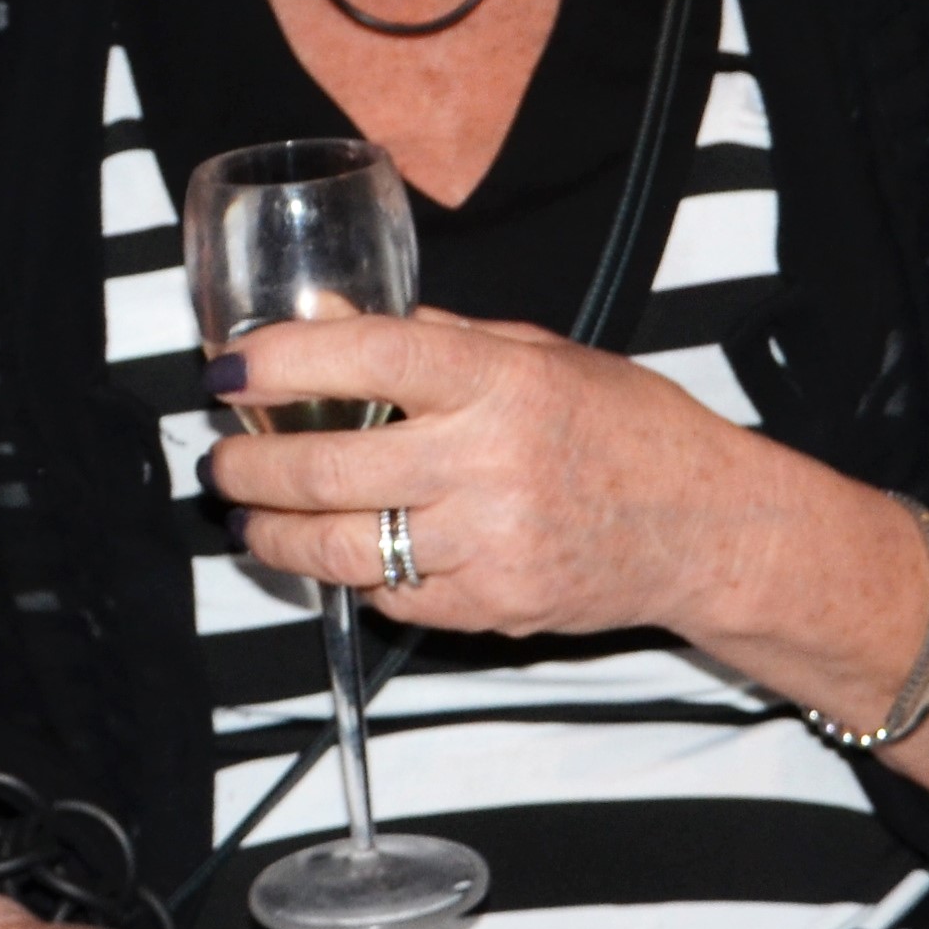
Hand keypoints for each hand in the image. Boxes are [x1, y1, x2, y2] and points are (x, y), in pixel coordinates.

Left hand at [209, 310, 793, 640]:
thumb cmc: (623, 426)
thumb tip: (328, 321)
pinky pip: (391, 596)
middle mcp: (489, 462)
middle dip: (251, 465)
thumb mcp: (537, 352)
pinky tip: (340, 552)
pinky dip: (354, 574)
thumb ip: (431, 337)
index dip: (280, 364)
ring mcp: (489, 543)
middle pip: (329, 470)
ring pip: (343, 549)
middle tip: (222, 458)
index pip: (365, 359)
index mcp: (500, 380)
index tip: (227, 370)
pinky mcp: (492, 607)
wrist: (706, 528)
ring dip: (275, 535)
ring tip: (250, 517)